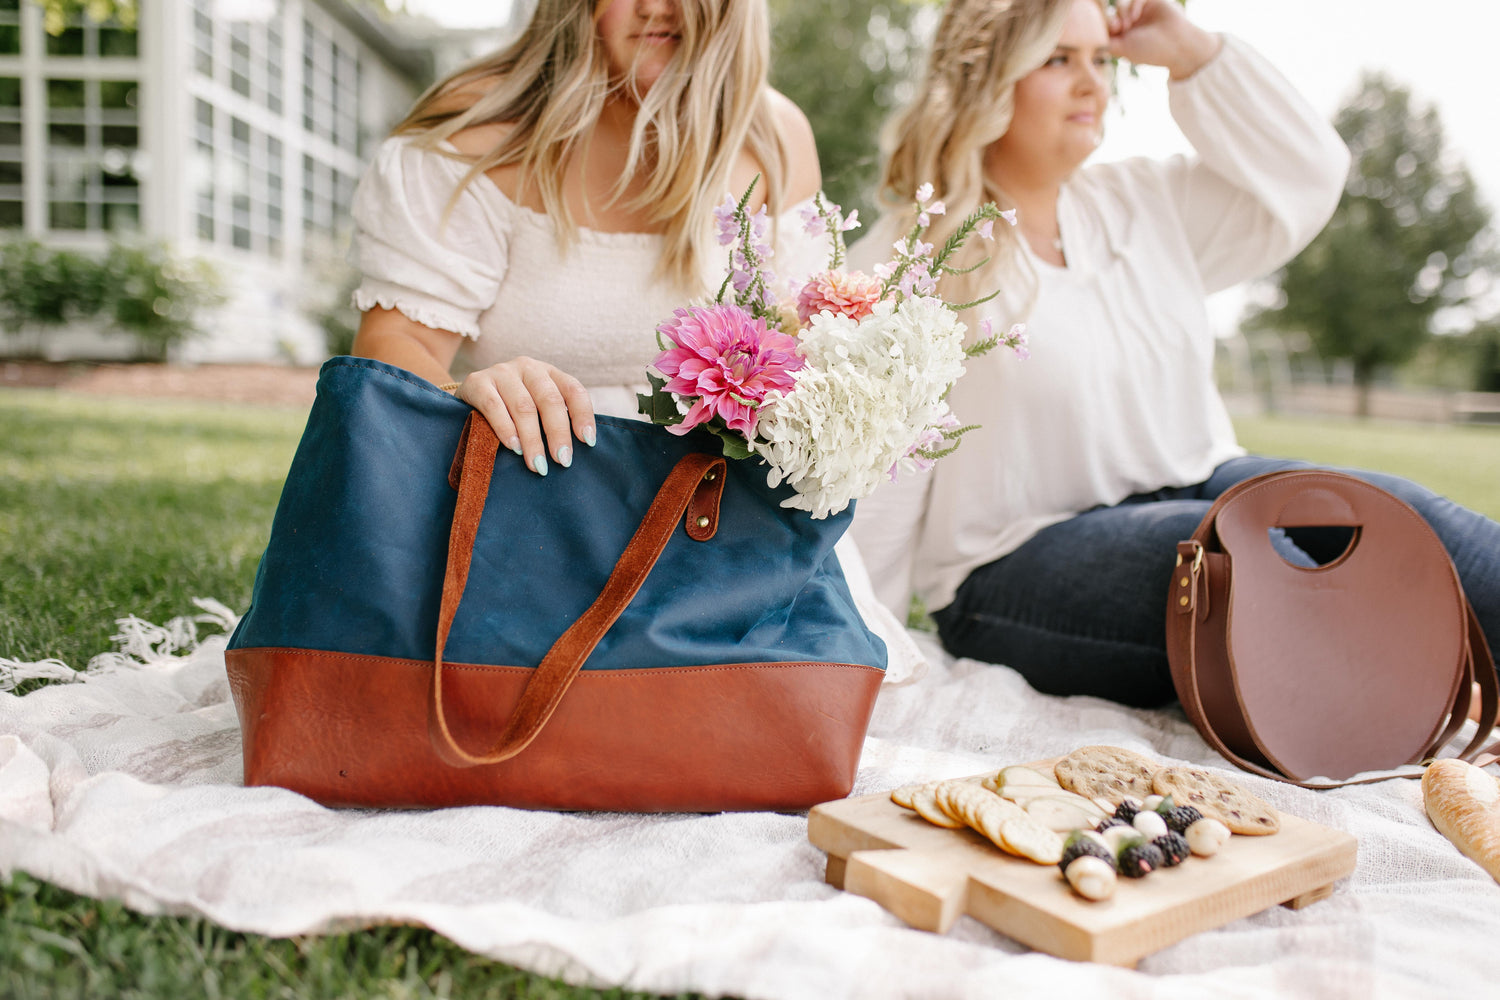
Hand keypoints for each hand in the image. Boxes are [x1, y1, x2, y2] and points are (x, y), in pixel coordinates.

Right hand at [457, 358, 595, 475]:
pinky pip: (494, 406)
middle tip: (562, 461)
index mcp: (548, 373)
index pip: (573, 390)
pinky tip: (513, 447)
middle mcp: (528, 367)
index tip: (587, 442)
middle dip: (558, 433)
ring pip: (524, 407)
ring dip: (532, 439)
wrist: (468, 398)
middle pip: (550, 400)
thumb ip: (552, 421)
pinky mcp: (477, 381)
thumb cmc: (510, 410)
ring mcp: (502, 372)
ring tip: (537, 464)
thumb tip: (571, 454)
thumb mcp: (535, 409)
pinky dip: (505, 429)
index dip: (583, 415)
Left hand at [1108, 0, 1221, 80]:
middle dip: (1112, 19)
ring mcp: (1142, 11)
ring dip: (1121, 12)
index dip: (1104, 26)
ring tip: (1128, 24)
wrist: (1177, 45)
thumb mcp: (1123, 49)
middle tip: (1119, 27)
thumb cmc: (1151, 51)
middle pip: (1112, 13)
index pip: (1107, 26)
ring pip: (1122, 4)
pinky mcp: (1152, 1)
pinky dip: (1132, 4)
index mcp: (1125, 35)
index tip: (1111, 33)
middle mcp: (1133, 22)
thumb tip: (1093, 38)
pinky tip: (1135, 16)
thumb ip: (1107, 42)